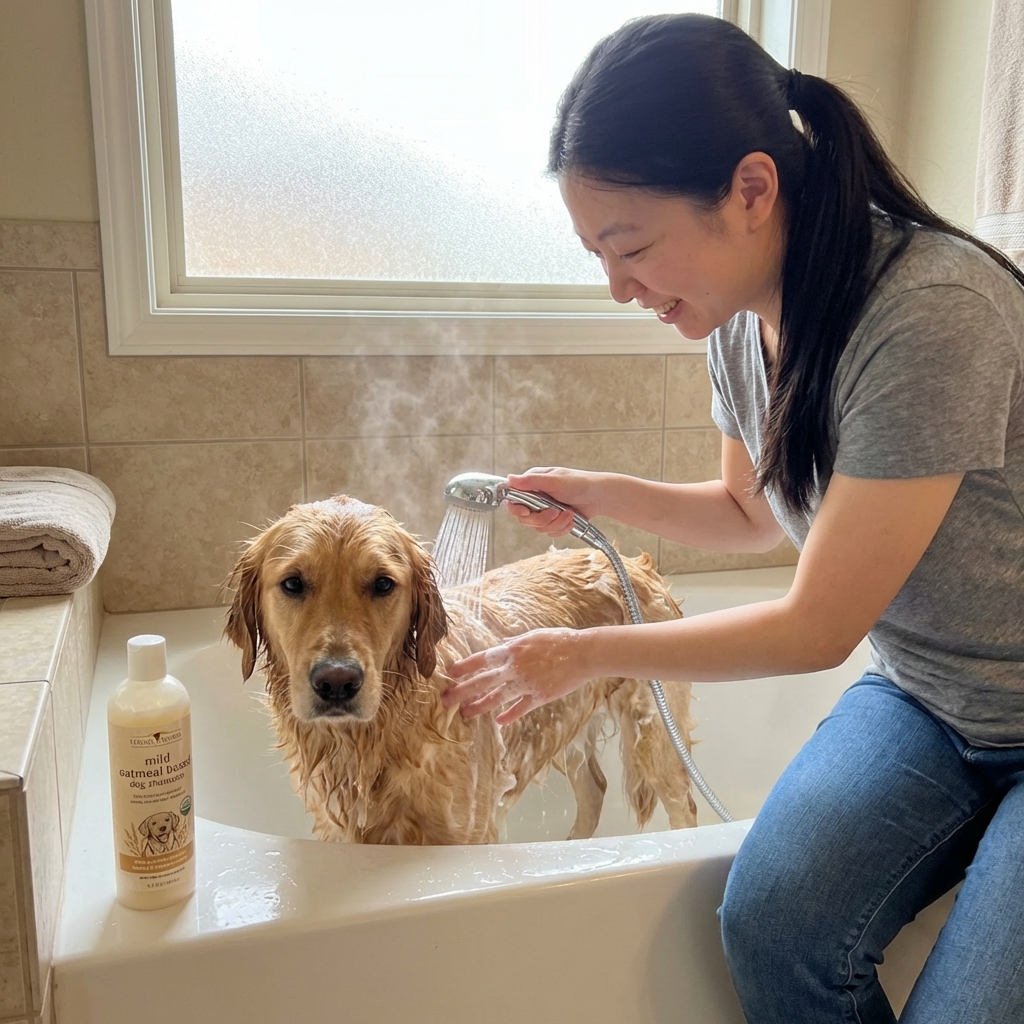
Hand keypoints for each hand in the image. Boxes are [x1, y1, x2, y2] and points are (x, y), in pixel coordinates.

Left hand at [441, 628, 594, 724]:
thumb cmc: (559, 640)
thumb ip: (514, 644)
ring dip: (480, 707)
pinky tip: (499, 722)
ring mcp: (526, 684)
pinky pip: (520, 708)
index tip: (450, 674)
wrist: (583, 653)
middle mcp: (515, 668)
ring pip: (497, 698)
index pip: (482, 660)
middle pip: (483, 682)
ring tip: (466, 713)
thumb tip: (500, 649)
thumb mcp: (532, 636)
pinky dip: (509, 715)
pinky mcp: (539, 696)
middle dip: (462, 691)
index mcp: (512, 650)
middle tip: (445, 700)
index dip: (465, 667)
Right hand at [505, 467, 602, 537]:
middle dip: (541, 518)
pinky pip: (550, 532)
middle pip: (524, 519)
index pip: (512, 500)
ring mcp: (544, 511)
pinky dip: (562, 528)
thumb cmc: (579, 483)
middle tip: (555, 511)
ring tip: (569, 514)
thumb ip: (531, 481)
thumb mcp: (554, 480)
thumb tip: (509, 479)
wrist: (599, 497)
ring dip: (555, 523)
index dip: (517, 509)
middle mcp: (535, 498)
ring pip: (538, 528)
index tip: (527, 511)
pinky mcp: (554, 521)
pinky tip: (571, 519)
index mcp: (532, 485)